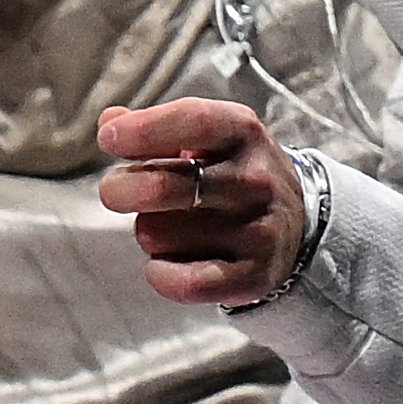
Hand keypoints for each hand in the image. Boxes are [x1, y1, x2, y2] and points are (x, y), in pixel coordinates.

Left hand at [95, 98, 308, 306]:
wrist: (293, 225)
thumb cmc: (230, 173)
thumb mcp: (206, 137)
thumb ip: (156, 128)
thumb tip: (111, 122)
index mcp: (242, 132)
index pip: (191, 121)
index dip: (142, 130)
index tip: (109, 139)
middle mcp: (254, 180)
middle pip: (161, 187)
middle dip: (121, 190)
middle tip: (117, 192)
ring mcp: (257, 230)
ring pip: (158, 236)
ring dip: (149, 233)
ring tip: (170, 227)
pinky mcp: (254, 276)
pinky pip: (183, 282)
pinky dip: (160, 274)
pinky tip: (164, 264)